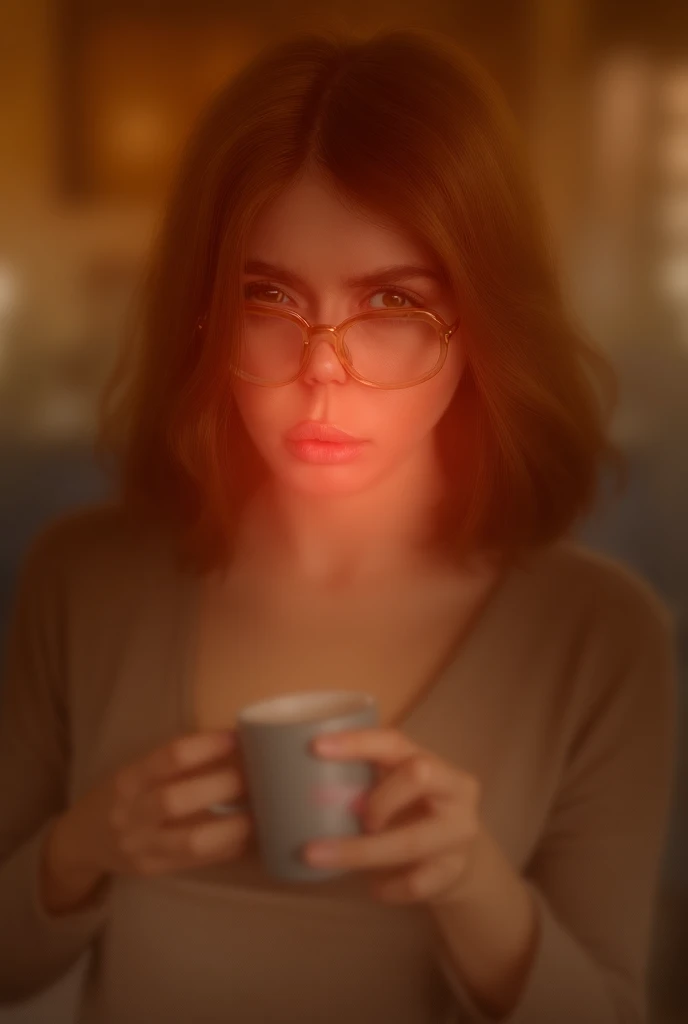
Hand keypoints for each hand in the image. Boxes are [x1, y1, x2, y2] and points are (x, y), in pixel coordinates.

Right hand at [42, 730, 252, 907]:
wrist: (83, 840)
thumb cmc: (121, 796)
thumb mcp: (136, 772)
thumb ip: (173, 764)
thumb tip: (235, 746)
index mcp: (128, 779)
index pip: (167, 758)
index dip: (204, 746)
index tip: (234, 737)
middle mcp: (131, 814)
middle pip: (175, 800)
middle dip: (220, 786)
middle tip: (253, 776)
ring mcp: (142, 847)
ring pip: (191, 841)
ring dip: (231, 826)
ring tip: (258, 812)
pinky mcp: (156, 870)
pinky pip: (199, 861)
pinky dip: (229, 847)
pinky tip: (249, 836)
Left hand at [303, 727, 484, 906]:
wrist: (462, 861)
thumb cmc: (413, 816)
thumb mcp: (396, 791)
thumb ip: (364, 782)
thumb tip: (293, 783)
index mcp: (430, 760)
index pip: (395, 741)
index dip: (357, 743)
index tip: (316, 747)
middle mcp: (454, 788)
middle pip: (419, 775)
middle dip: (378, 798)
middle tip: (356, 818)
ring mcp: (460, 830)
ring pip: (413, 840)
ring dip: (363, 852)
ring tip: (328, 859)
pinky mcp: (457, 869)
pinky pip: (418, 881)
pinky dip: (390, 887)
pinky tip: (375, 889)